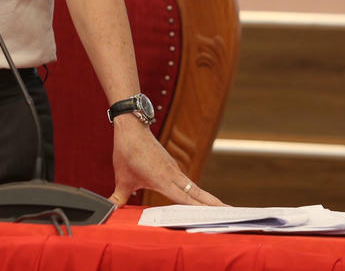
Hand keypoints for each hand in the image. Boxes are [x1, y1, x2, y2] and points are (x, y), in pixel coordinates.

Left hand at [109, 118, 224, 206]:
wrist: (132, 127)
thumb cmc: (127, 151)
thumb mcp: (121, 178)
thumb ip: (117, 198)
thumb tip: (109, 210)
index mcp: (162, 181)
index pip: (186, 200)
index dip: (201, 210)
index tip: (218, 217)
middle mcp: (173, 176)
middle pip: (199, 194)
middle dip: (216, 205)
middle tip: (235, 214)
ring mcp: (175, 170)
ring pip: (195, 188)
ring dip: (209, 199)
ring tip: (225, 211)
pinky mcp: (173, 166)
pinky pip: (188, 183)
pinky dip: (198, 193)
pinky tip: (202, 200)